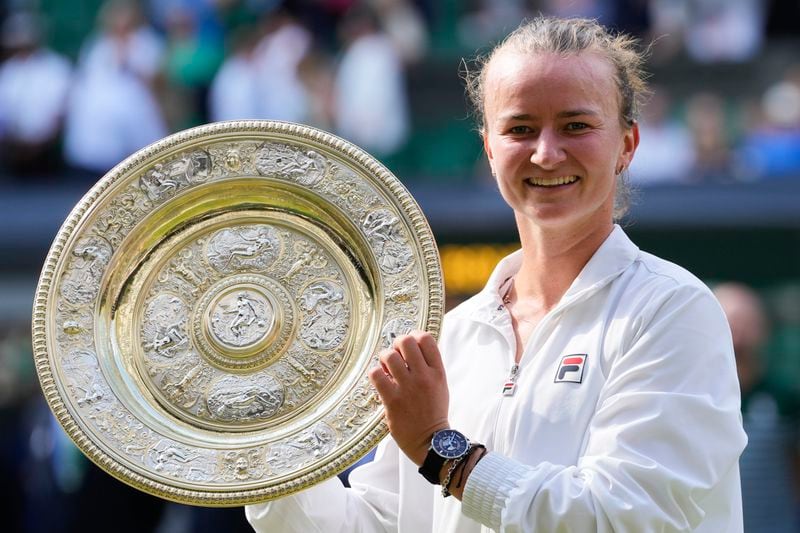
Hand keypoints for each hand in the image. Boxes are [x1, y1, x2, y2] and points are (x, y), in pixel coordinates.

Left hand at [368, 331, 449, 465]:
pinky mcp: (392, 400)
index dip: (415, 336)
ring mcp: (407, 388)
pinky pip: (376, 374)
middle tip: (395, 355)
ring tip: (386, 369)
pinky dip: (375, 374)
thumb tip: (413, 347)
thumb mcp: (440, 385)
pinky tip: (380, 381)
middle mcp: (423, 377)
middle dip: (396, 344)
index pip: (426, 339)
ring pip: (388, 356)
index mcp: (437, 372)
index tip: (410, 344)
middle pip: (406, 342)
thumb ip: (430, 366)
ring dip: (384, 359)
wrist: (430, 440)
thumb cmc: (433, 412)